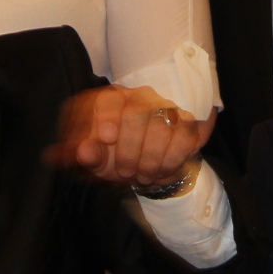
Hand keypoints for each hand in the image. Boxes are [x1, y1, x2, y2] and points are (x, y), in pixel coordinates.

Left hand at [53, 85, 213, 189]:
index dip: (108, 116)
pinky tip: (161, 172)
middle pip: (136, 112)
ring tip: (142, 176)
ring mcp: (167, 107)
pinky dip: (171, 160)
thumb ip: (89, 155)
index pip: (110, 99)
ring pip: (161, 125)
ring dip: (150, 158)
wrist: (144, 168)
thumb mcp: (98, 160)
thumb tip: (84, 152)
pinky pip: (184, 137)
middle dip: (129, 150)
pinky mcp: (188, 122)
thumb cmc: (115, 157)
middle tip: (125, 172)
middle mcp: (141, 97)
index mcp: (112, 101)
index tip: (107, 138)